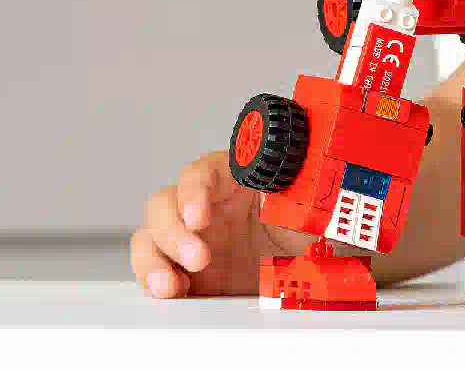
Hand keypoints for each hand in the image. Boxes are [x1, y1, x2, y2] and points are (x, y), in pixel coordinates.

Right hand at [129, 150, 305, 297]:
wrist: (314, 273)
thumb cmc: (309, 232)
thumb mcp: (305, 211)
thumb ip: (293, 199)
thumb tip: (293, 192)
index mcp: (235, 180)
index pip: (203, 172)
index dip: (194, 192)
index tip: (198, 217)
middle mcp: (207, 205)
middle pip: (165, 203)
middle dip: (174, 232)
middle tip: (198, 258)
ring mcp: (191, 237)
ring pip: (150, 236)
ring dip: (153, 260)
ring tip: (171, 286)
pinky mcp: (184, 269)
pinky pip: (152, 270)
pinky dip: (153, 281)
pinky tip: (170, 293)